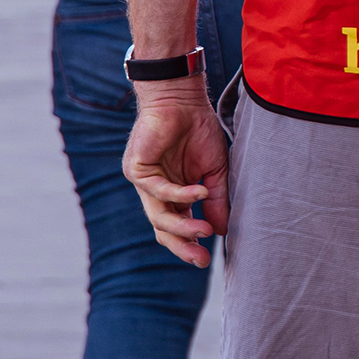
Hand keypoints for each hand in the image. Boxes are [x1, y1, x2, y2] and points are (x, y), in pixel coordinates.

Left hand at [123, 78, 229, 266]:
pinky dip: (180, 195)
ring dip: (181, 227)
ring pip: (159, 216)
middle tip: (200, 259)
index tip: (207, 260)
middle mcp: (157, 192)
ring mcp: (145, 182)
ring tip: (203, 231)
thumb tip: (221, 232)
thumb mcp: (215, 169)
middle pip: (164, 229)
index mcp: (175, 194)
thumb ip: (216, 199)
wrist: (182, 98)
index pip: (178, 226)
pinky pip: (158, 191)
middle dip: (182, 246)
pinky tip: (198, 194)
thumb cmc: (199, 129)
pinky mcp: (136, 169)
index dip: (191, 245)